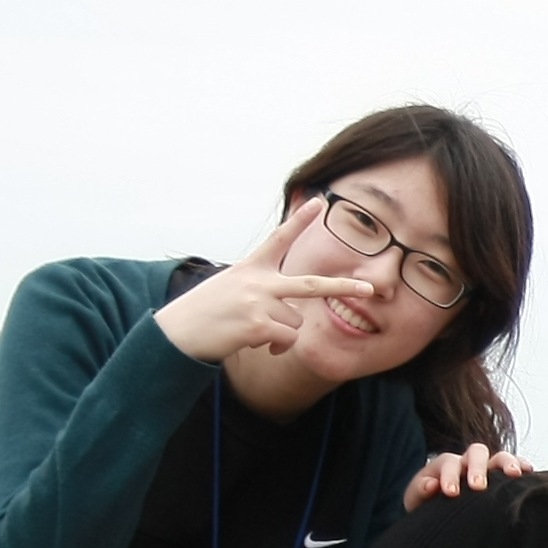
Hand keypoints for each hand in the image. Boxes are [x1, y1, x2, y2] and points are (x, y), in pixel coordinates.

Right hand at [158, 199, 380, 365]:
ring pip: (296, 322)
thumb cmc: (205, 312)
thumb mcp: (231, 288)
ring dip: (281, 332)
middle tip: (369, 289)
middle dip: (342, 288)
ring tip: (251, 328)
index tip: (318, 201)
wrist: (177, 333)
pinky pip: (286, 340)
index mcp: (251, 267)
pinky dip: (276, 346)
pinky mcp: (258, 326)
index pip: (279, 239)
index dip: (300, 220)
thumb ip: (263, 293)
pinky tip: (252, 341)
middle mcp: (258, 281)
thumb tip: (291, 323)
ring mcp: (259, 303)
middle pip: (311, 285)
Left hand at [400, 441, 529, 509]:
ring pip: (499, 457)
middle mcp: (469, 463)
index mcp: (446, 466)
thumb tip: (432, 485)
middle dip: (478, 468)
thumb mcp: (416, 502)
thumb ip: (419, 491)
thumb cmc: (428, 508)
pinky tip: (529, 472)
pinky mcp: (503, 478)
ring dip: (507, 463)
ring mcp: (489, 469)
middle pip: (477, 453)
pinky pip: (516, 466)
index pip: (450, 462)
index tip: (451, 493)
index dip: (450, 475)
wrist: (442, 517)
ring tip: (514, 474)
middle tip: (478, 487)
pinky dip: (522, 465)